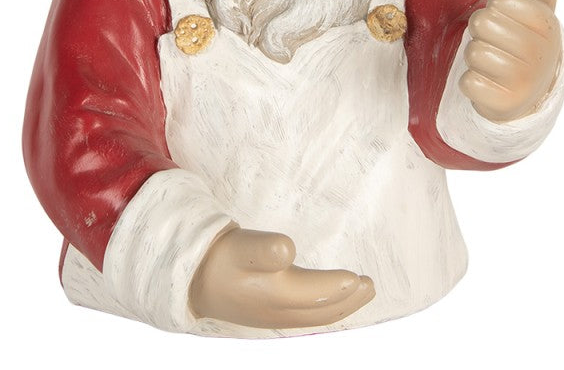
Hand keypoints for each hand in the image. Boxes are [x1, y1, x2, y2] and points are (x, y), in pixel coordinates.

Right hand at [189, 225, 374, 328]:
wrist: (193, 280)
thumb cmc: (219, 259)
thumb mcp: (240, 248)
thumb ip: (264, 249)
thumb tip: (288, 250)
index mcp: (275, 293)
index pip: (316, 294)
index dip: (338, 287)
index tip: (358, 278)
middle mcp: (279, 309)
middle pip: (322, 310)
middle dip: (348, 300)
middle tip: (370, 285)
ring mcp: (274, 315)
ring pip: (315, 316)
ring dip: (340, 306)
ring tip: (360, 292)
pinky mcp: (269, 313)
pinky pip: (305, 316)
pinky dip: (324, 311)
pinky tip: (328, 303)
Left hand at [460, 0, 561, 121]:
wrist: (530, 97)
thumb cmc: (527, 48)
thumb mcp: (539, 21)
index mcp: (547, 25)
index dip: (493, 8)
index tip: (505, 21)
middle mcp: (540, 53)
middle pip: (482, 22)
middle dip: (479, 31)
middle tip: (492, 42)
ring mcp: (524, 80)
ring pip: (473, 52)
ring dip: (474, 57)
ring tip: (490, 64)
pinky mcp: (504, 103)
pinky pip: (468, 82)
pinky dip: (470, 82)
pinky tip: (486, 83)